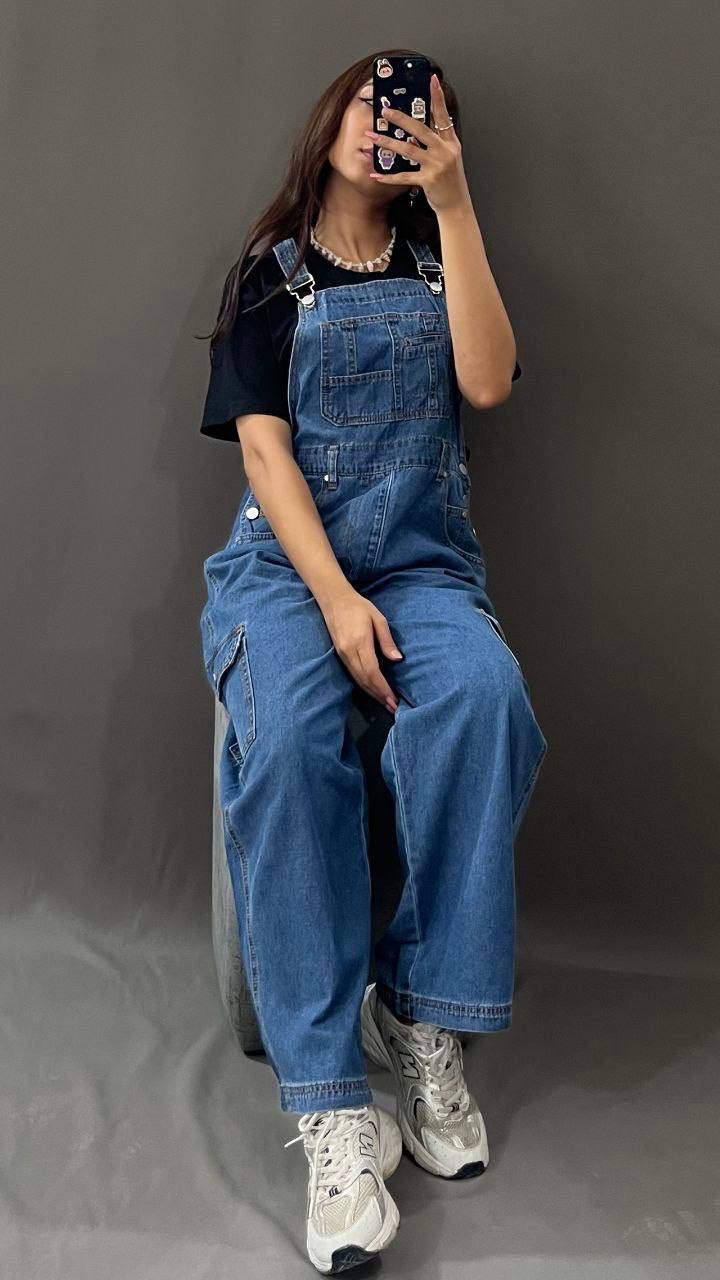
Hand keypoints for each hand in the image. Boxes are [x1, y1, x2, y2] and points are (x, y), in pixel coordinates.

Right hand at [321, 586, 402, 714]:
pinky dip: (364, 685)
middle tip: (393, 708)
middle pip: (365, 680)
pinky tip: (372, 690)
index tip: (393, 699)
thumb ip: (386, 640)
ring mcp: (342, 655)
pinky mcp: (340, 655)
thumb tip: (397, 659)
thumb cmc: (359, 607)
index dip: (383, 688)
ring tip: (385, 703)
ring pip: (358, 680)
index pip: (372, 671)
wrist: (334, 600)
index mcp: (360, 642)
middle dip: (379, 695)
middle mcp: (349, 652)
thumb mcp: (378, 619)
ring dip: (371, 693)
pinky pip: (353, 675)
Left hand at [365, 72, 470, 214]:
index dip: (437, 96)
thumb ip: (438, 141)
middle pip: (420, 129)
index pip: (443, 114)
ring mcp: (437, 165)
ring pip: (409, 149)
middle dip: (400, 118)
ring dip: (388, 142)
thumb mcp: (450, 156)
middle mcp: (445, 150)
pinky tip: (376, 173)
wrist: (457, 205)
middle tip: (385, 110)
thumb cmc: (450, 181)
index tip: (431, 79)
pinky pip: (404, 176)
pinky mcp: (429, 180)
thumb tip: (418, 130)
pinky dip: (388, 176)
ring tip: (373, 136)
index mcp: (450, 142)